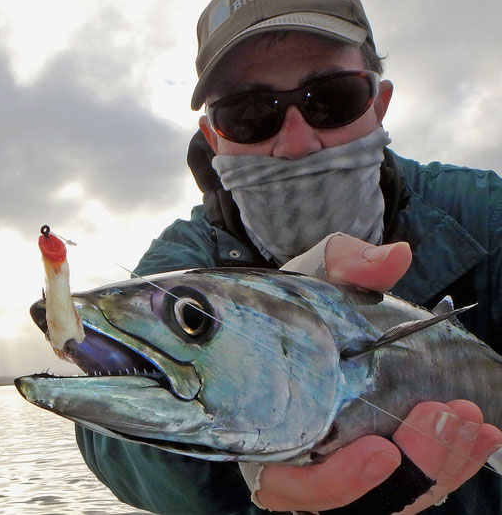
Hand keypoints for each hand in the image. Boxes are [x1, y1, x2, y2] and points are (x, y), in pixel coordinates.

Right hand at [256, 236, 500, 512]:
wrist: (312, 307)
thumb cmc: (301, 299)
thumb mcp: (314, 275)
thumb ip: (346, 264)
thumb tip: (395, 258)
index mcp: (268, 425)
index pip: (286, 484)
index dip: (333, 482)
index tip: (379, 450)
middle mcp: (300, 454)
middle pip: (353, 500)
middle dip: (411, 470)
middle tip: (447, 417)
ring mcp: (340, 459)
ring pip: (391, 497)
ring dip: (439, 468)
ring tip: (472, 422)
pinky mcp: (374, 457)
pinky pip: (412, 481)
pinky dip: (451, 463)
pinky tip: (482, 432)